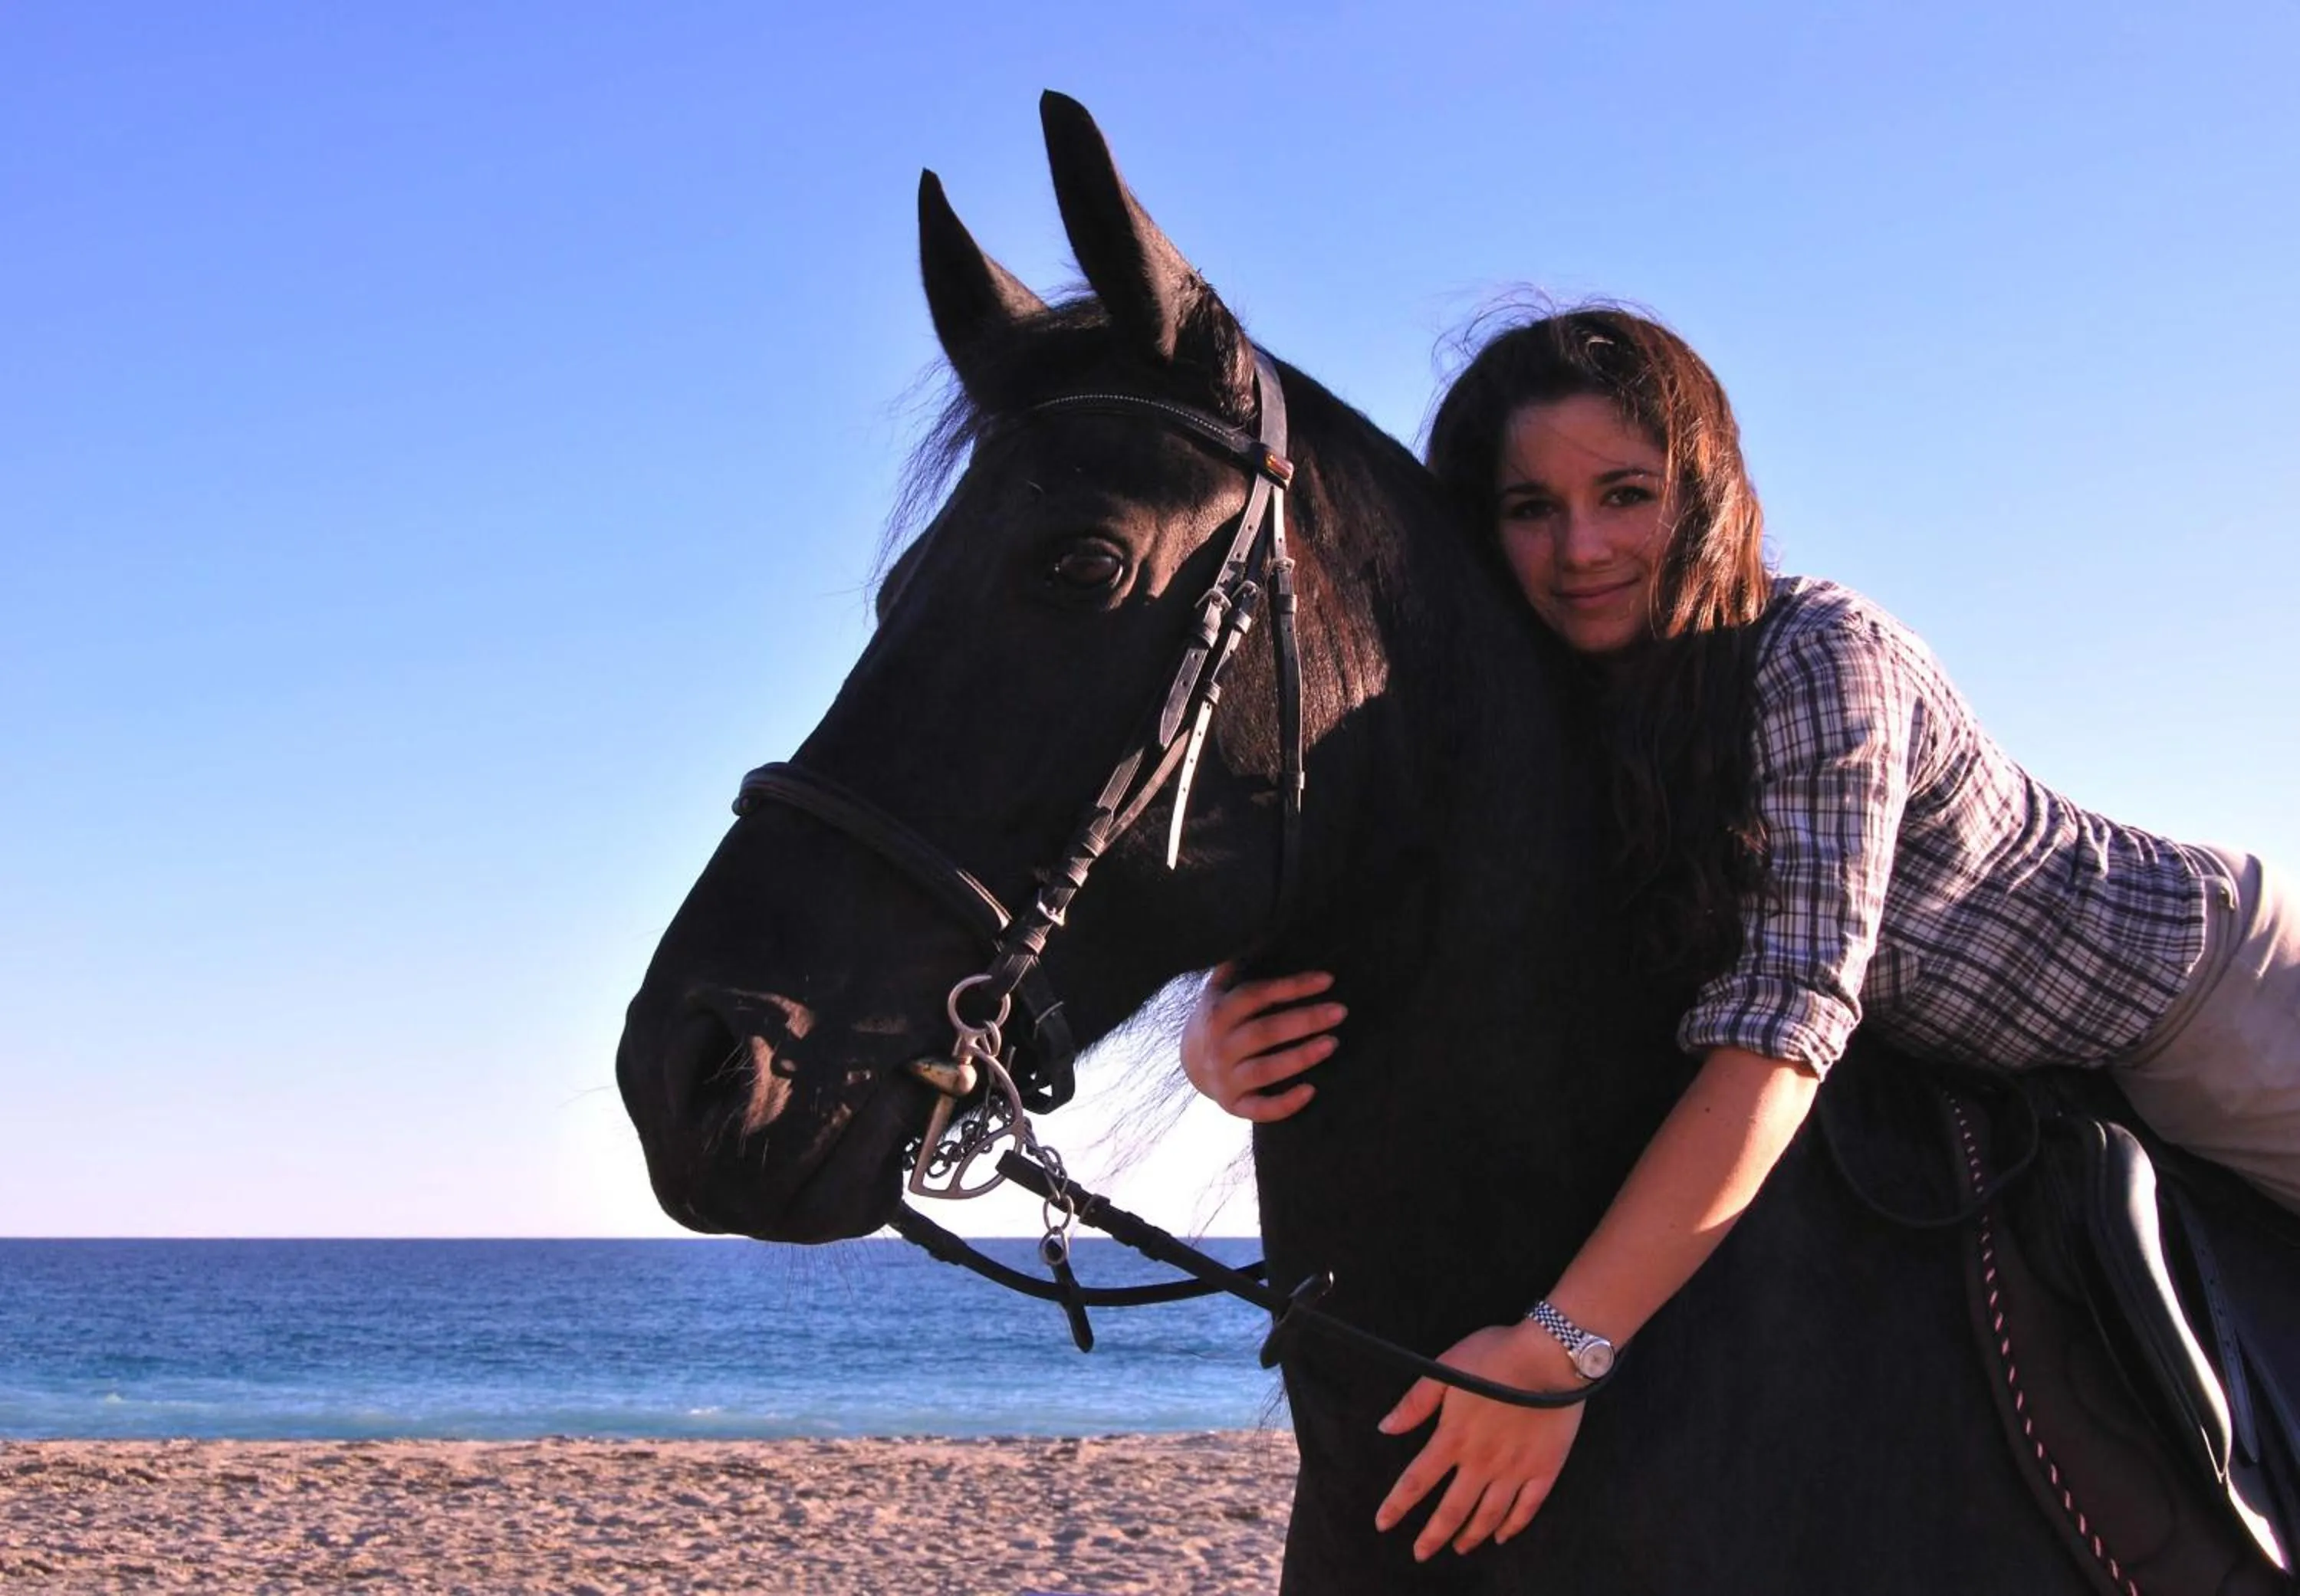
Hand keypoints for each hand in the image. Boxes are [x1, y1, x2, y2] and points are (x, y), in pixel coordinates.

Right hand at [1178, 963, 1343, 1121]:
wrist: (1190, 1064)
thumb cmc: (1218, 1019)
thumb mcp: (1217, 990)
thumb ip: (1235, 966)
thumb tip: (1261, 930)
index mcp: (1218, 1013)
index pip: (1257, 995)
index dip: (1292, 987)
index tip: (1327, 980)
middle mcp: (1220, 1046)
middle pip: (1265, 1032)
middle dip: (1304, 1020)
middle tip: (1340, 1011)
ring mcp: (1226, 1078)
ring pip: (1266, 1070)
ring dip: (1300, 1057)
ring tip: (1333, 1043)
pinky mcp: (1234, 1105)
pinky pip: (1260, 1109)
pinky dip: (1284, 1104)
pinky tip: (1311, 1090)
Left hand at [1373, 1321, 1586, 1559]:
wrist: (1548, 1356)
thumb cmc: (1495, 1356)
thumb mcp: (1445, 1369)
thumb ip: (1415, 1402)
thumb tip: (1385, 1427)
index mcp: (1453, 1438)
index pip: (1416, 1481)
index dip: (1397, 1505)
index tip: (1383, 1524)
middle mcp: (1481, 1462)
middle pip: (1452, 1510)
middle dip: (1433, 1535)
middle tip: (1421, 1554)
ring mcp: (1515, 1469)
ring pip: (1489, 1514)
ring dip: (1471, 1535)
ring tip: (1459, 1548)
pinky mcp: (1544, 1468)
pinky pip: (1528, 1508)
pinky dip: (1513, 1526)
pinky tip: (1502, 1535)